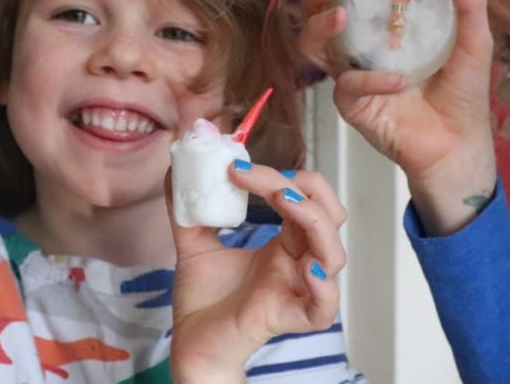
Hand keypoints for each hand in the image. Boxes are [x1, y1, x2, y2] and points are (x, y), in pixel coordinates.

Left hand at [167, 165, 346, 380]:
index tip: (238, 168)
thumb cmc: (204, 298)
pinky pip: (324, 307)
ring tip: (283, 201)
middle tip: (272, 181)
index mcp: (284, 242)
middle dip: (307, 189)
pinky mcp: (290, 318)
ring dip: (314, 220)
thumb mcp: (193, 242)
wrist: (190, 342)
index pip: (303, 197)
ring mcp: (297, 289)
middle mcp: (298, 261)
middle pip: (330, 216)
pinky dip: (323, 286)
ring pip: (334, 254)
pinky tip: (305, 268)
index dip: (279, 175)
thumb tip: (174, 168)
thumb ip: (186, 207)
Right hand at [287, 0, 498, 233]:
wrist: (460, 142)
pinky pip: (348, 86)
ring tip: (341, 16)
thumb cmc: (463, 92)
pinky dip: (370, 79)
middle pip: (317, 16)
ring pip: (314, 46)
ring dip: (322, 26)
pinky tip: (398, 80)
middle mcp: (359, 48)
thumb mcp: (473, 42)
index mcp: (382, 28)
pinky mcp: (352, 105)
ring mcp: (351, 75)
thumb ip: (468, 5)